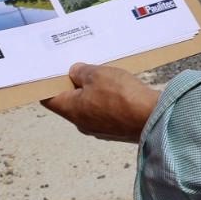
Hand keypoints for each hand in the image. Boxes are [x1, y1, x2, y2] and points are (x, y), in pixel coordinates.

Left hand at [40, 63, 158, 142]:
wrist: (152, 118)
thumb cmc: (120, 95)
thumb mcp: (97, 74)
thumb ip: (81, 72)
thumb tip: (74, 73)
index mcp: (71, 110)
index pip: (49, 99)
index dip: (48, 84)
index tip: (52, 72)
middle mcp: (81, 124)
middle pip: (69, 103)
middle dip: (73, 86)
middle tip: (79, 68)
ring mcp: (99, 130)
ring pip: (88, 108)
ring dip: (92, 94)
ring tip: (100, 77)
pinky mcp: (115, 131)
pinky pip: (105, 113)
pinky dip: (106, 102)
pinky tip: (116, 90)